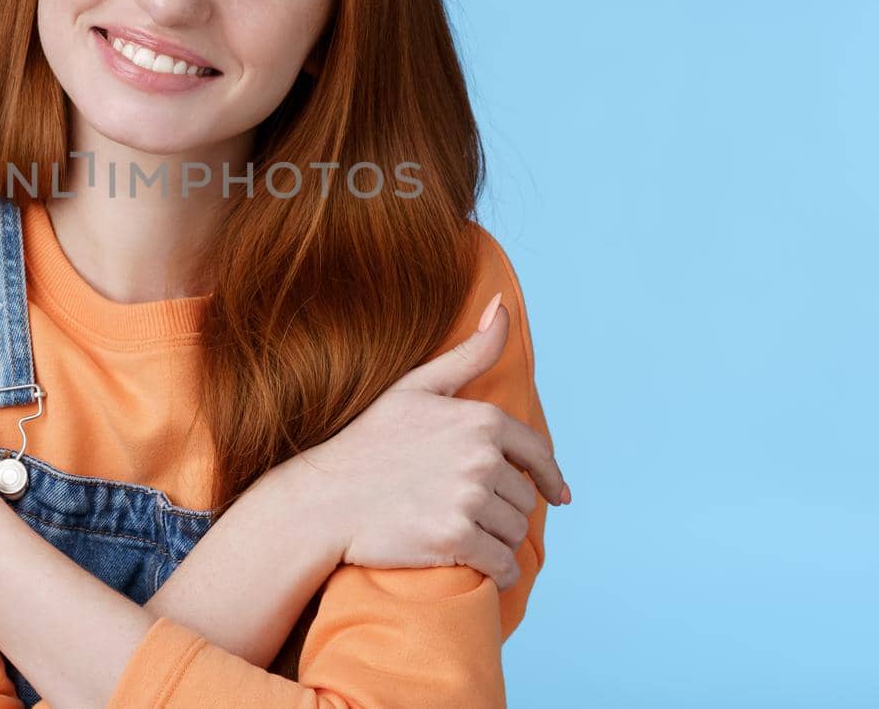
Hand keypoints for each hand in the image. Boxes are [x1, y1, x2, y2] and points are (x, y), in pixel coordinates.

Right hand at [295, 295, 567, 589]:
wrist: (322, 498)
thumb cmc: (367, 442)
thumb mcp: (417, 387)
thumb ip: (469, 353)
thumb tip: (504, 305)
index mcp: (480, 419)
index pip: (537, 455)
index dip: (549, 478)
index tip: (556, 495)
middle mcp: (480, 457)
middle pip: (524, 499)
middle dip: (506, 509)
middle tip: (474, 514)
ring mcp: (467, 499)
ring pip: (515, 533)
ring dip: (500, 541)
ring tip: (470, 536)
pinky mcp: (454, 539)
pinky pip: (501, 564)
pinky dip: (497, 572)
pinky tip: (481, 567)